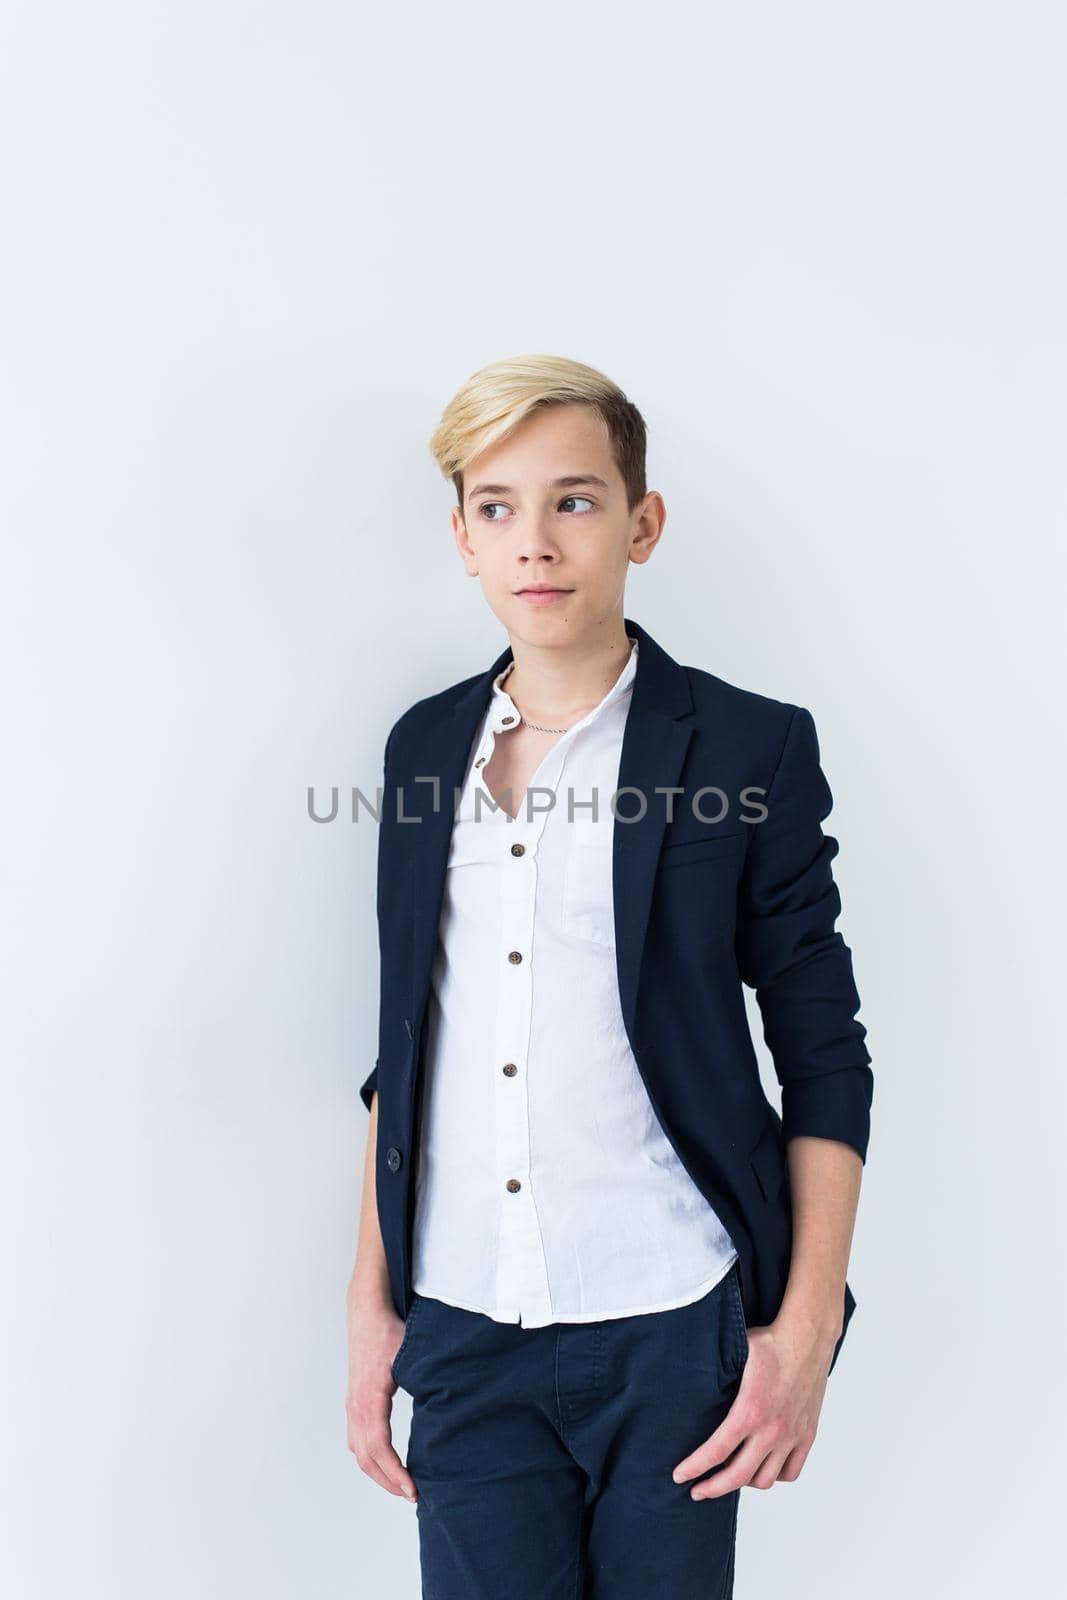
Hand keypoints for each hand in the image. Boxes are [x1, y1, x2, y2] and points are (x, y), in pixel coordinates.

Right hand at [345, 1300, 418, 1502]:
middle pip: (366, 1458)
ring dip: (378, 1473)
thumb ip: (428, 1379)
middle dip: (389, 1481)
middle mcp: (356, 1405)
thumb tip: (453, 1402)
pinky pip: (357, 1440)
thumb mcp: (412, 1354)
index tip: (414, 1490)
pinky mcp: (355, 1402)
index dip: (396, 1473)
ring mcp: (352, 1404)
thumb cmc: (391, 1329)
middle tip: (414, 1496)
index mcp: (371, 1397)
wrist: (367, 1310)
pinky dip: (371, 1459)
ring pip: (359, 1452)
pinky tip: (388, 1465)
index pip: (380, 1447)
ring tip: (403, 1486)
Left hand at [671, 1311, 838, 1497]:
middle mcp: (772, 1430)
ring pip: (765, 1479)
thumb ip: (713, 1374)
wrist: (808, 1338)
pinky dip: (774, 1476)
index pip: (716, 1452)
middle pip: (738, 1476)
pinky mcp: (807, 1435)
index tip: (679, 1477)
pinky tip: (761, 1467)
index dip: (694, 1468)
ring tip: (729, 1474)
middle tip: (696, 1491)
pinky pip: (790, 1471)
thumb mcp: (734, 1353)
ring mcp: (791, 1435)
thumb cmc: (770, 1343)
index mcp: (750, 1411)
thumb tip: (683, 1381)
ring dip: (744, 1482)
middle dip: (712, 1488)